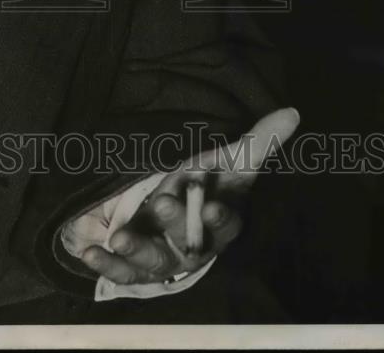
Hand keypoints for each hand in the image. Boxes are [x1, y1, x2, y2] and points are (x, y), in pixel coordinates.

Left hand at [77, 107, 299, 285]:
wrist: (166, 210)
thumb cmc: (203, 184)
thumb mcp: (226, 160)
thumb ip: (257, 141)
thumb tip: (293, 112)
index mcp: (218, 221)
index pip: (226, 225)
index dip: (220, 219)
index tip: (211, 207)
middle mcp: (194, 245)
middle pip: (189, 242)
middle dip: (175, 224)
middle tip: (161, 202)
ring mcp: (164, 258)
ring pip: (154, 261)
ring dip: (137, 250)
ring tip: (120, 237)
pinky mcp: (134, 264)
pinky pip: (122, 270)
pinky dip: (106, 264)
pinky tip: (90, 253)